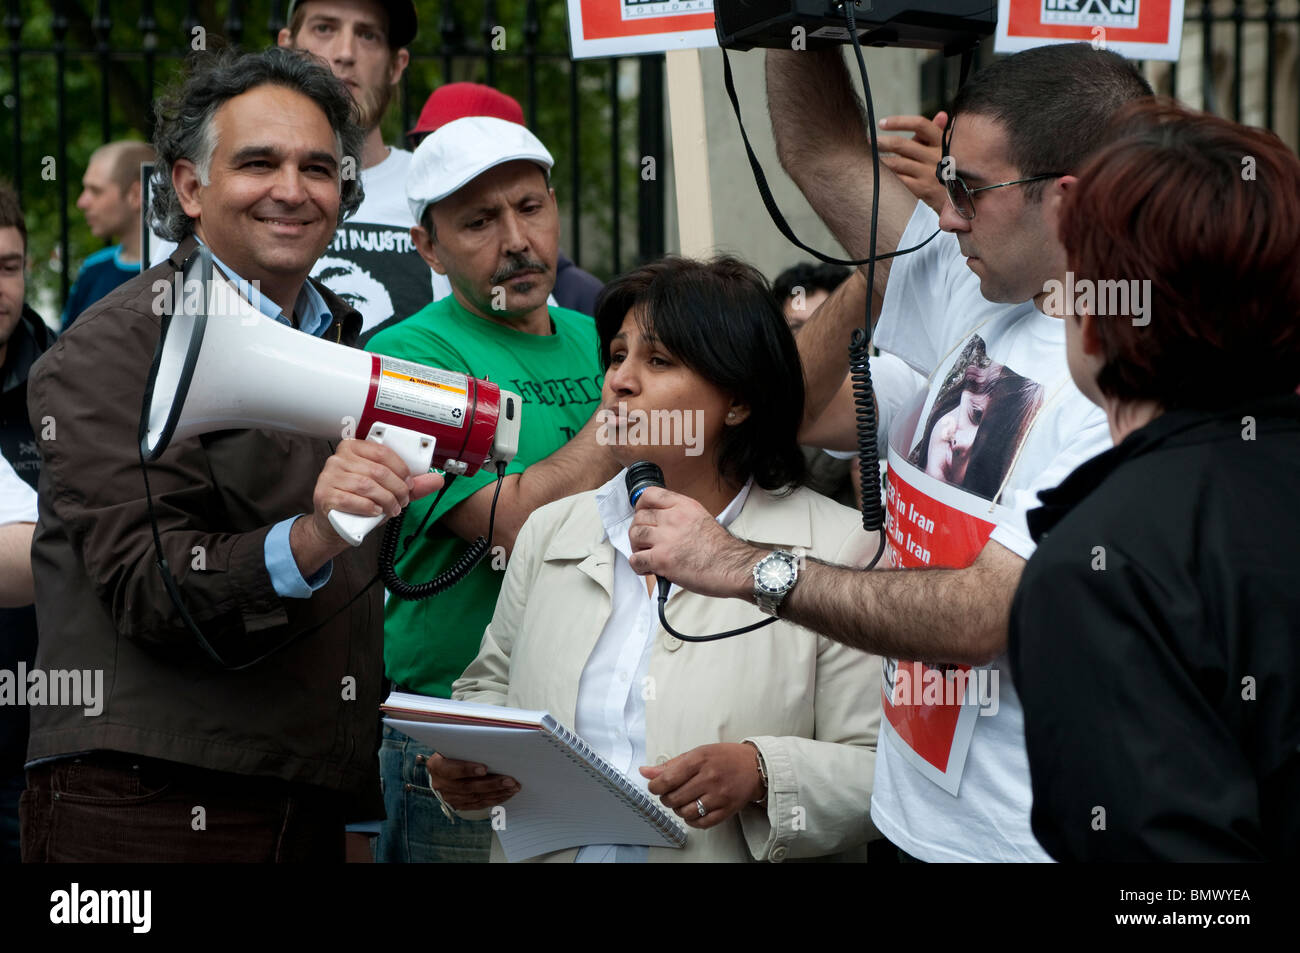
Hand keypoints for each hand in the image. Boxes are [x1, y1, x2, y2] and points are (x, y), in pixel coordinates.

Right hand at [291, 438, 442, 572]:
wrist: (334, 525)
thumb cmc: (359, 503)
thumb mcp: (388, 491)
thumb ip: (411, 485)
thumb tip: (436, 480)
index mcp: (354, 449)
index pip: (382, 452)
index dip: (402, 470)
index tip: (409, 484)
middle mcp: (338, 459)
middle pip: (378, 471)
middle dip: (397, 489)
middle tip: (402, 501)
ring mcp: (329, 477)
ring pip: (367, 485)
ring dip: (386, 500)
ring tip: (391, 509)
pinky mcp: (324, 495)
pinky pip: (352, 499)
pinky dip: (369, 508)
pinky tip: (375, 512)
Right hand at [425, 753, 519, 811]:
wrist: (443, 766)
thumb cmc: (453, 751)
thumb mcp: (454, 745)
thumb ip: (467, 746)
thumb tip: (493, 743)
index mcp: (436, 766)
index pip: (451, 770)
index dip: (467, 770)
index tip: (485, 769)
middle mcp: (440, 784)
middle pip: (467, 786)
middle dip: (491, 784)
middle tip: (510, 780)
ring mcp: (448, 797)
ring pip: (475, 797)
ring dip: (497, 793)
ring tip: (512, 787)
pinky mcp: (458, 805)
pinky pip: (478, 804)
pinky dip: (494, 799)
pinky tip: (506, 794)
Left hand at [627, 487, 760, 600]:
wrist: (732, 567)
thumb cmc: (721, 549)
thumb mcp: (701, 518)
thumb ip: (681, 515)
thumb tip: (661, 521)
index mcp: (684, 506)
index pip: (650, 494)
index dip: (640, 505)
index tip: (641, 514)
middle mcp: (673, 518)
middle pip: (639, 517)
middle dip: (638, 531)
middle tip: (645, 542)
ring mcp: (666, 538)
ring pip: (635, 535)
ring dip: (636, 547)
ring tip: (646, 555)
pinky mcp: (662, 559)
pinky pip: (635, 559)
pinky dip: (637, 566)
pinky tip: (648, 569)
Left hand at [639, 743, 763, 828]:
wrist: (754, 766)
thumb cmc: (724, 757)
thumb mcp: (697, 753)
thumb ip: (670, 765)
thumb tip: (645, 772)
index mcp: (699, 760)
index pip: (667, 779)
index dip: (655, 787)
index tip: (655, 787)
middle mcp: (709, 778)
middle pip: (674, 798)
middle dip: (666, 798)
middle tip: (669, 794)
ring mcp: (719, 795)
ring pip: (686, 812)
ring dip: (678, 810)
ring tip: (682, 802)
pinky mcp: (727, 810)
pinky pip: (701, 823)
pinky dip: (691, 820)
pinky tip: (693, 811)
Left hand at [878, 111, 948, 214]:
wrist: (965, 200)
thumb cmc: (954, 171)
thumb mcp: (951, 150)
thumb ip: (940, 134)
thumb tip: (940, 114)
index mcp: (942, 142)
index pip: (920, 125)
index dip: (899, 121)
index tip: (882, 123)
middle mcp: (936, 156)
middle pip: (902, 145)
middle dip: (882, 143)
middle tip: (869, 142)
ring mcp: (929, 173)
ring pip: (897, 164)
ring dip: (881, 161)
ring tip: (870, 159)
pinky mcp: (923, 190)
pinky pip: (899, 181)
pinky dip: (887, 178)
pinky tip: (878, 176)